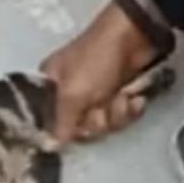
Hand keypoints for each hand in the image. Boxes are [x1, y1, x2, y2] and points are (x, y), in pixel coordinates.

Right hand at [41, 0, 158, 144]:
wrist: (134, 36)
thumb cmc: (96, 61)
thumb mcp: (73, 93)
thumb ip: (61, 123)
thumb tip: (48, 146)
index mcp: (50, 87)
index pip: (51, 122)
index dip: (67, 130)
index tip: (79, 128)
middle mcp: (69, 92)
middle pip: (80, 127)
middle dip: (98, 120)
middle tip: (104, 105)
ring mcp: (95, 93)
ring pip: (103, 123)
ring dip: (116, 114)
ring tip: (124, 98)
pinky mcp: (117, 93)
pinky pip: (119, 115)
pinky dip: (129, 109)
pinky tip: (135, 98)